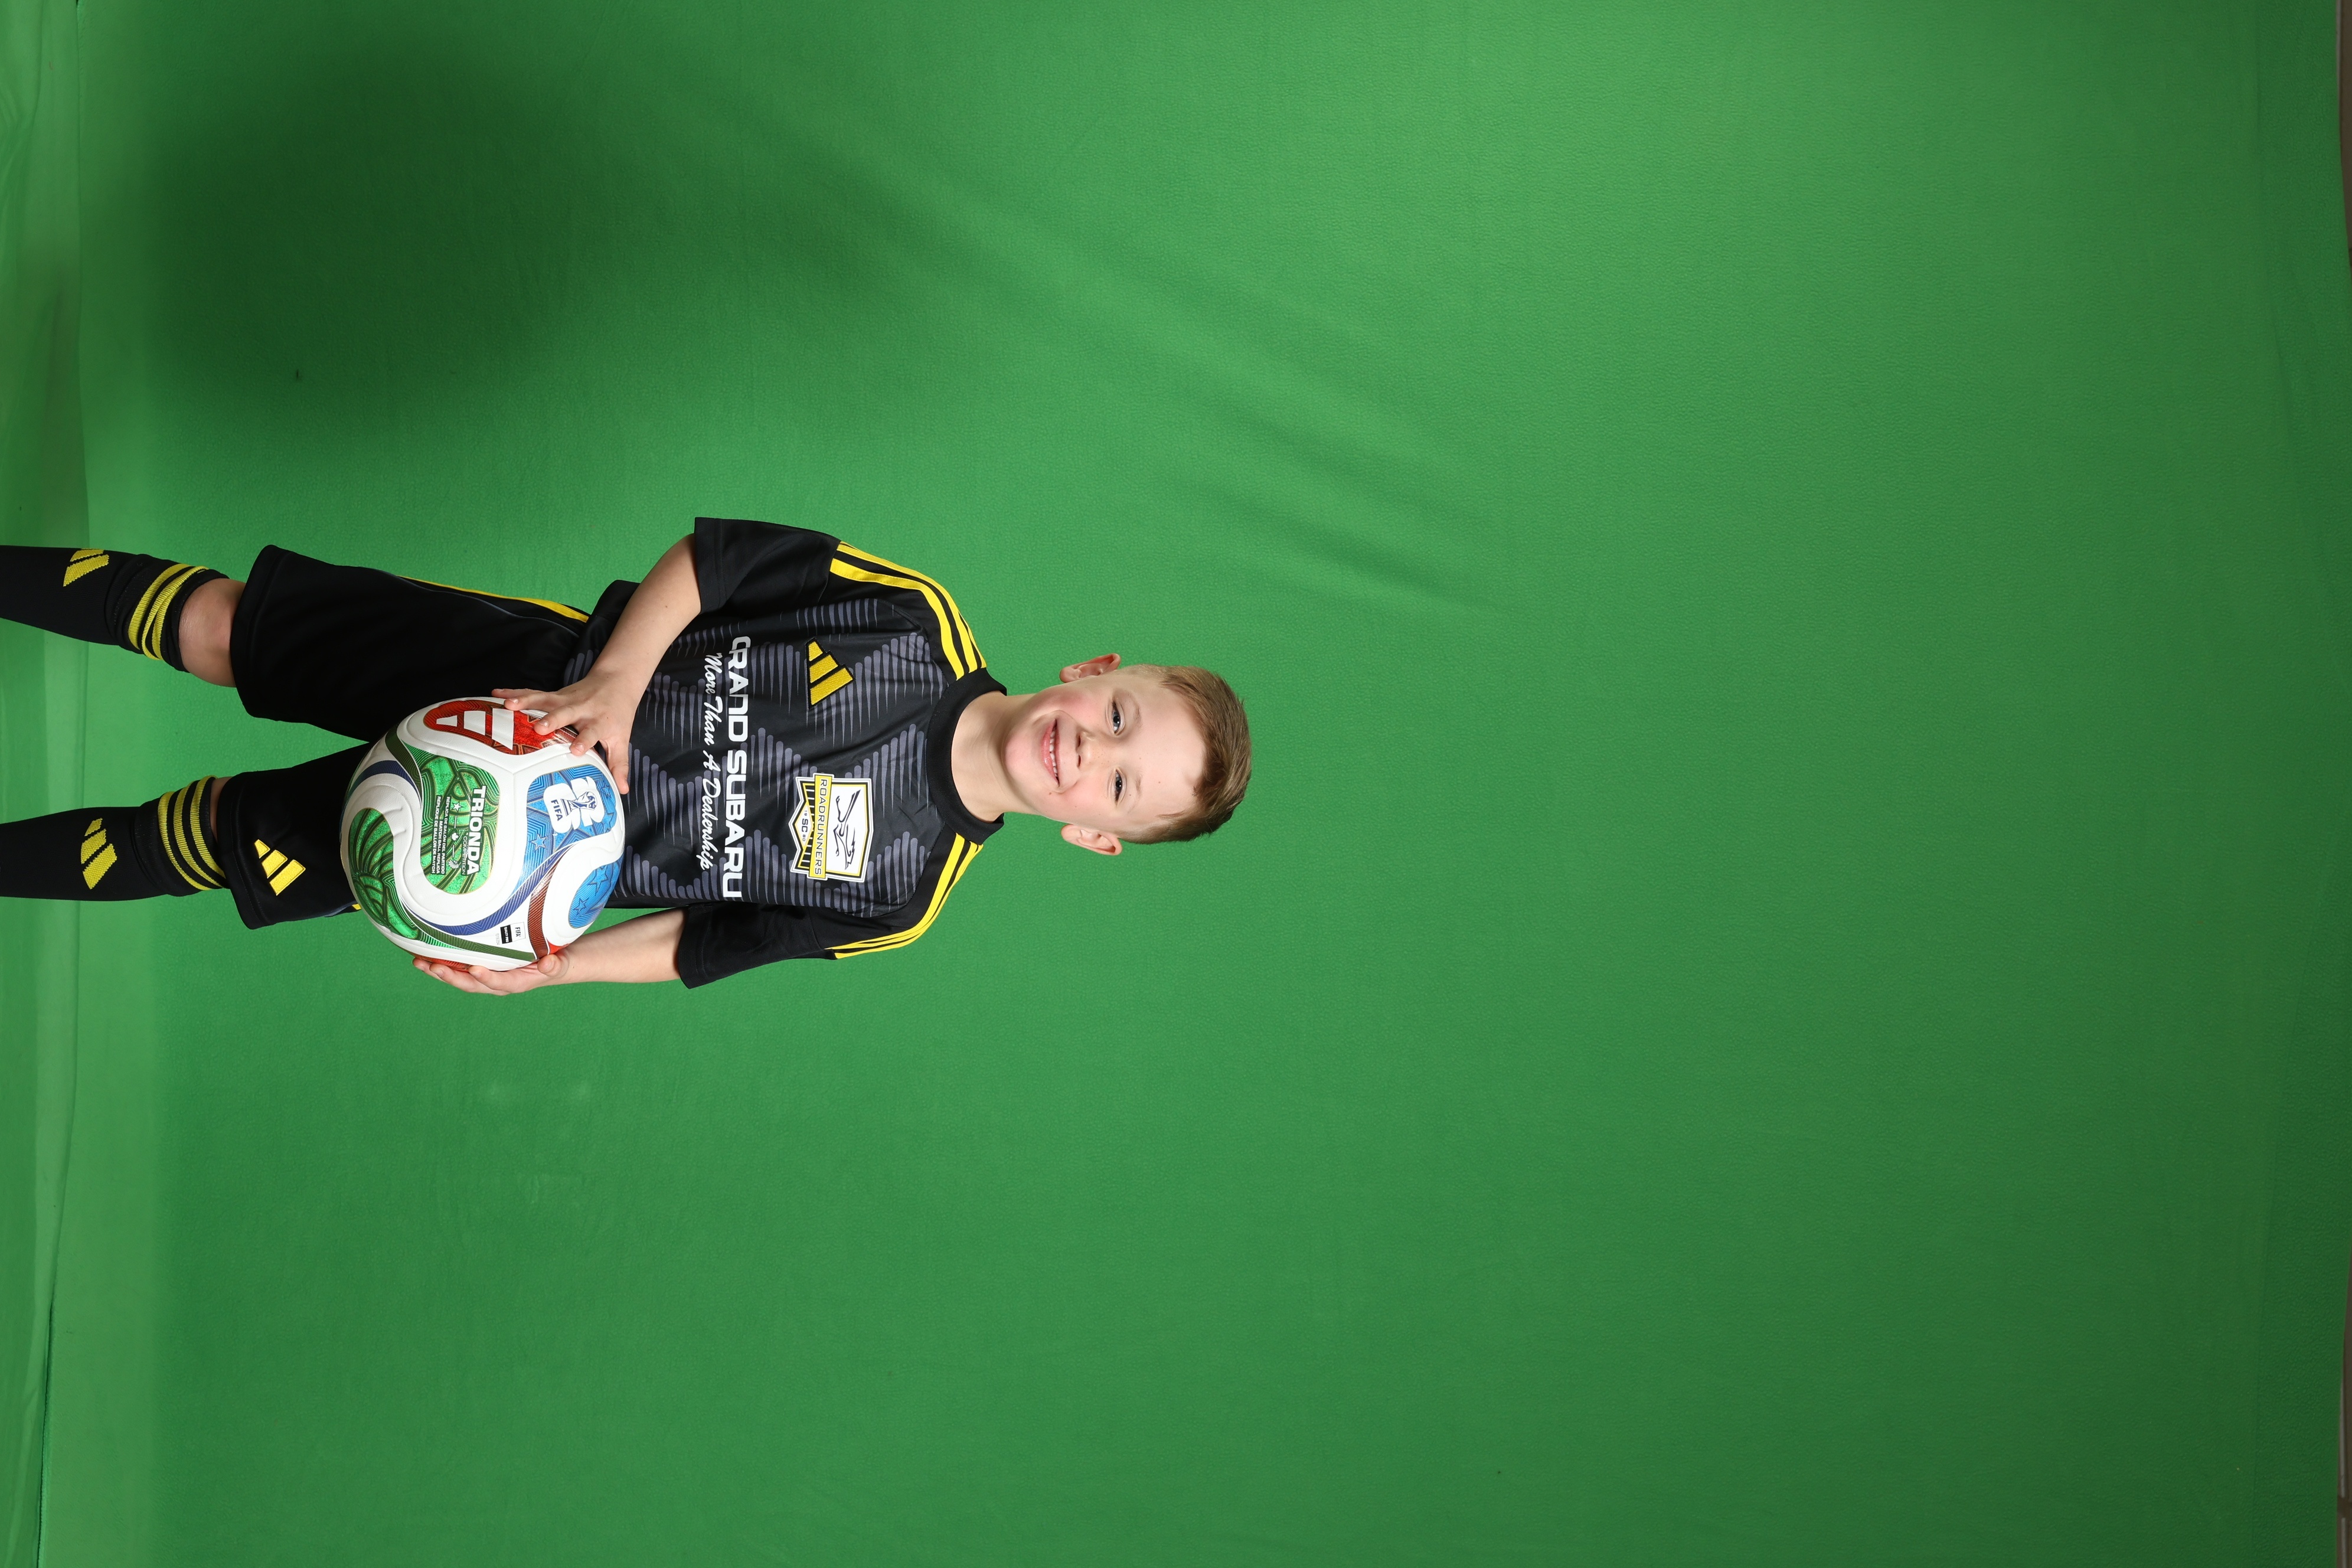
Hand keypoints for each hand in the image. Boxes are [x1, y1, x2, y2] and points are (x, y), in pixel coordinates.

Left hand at [413, 950, 572, 994]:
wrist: (551, 964)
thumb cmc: (555, 961)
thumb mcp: (559, 963)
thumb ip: (554, 965)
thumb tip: (549, 964)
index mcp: (516, 983)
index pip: (499, 983)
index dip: (487, 978)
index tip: (475, 968)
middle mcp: (497, 982)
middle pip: (471, 984)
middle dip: (451, 977)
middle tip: (433, 967)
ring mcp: (486, 976)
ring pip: (460, 977)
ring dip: (439, 971)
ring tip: (419, 963)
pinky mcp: (480, 968)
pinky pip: (459, 968)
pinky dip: (442, 963)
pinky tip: (426, 954)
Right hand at [492, 666, 642, 792]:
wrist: (616, 682)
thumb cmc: (617, 715)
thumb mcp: (621, 739)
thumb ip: (618, 764)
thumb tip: (621, 790)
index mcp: (598, 722)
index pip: (591, 733)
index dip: (583, 741)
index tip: (575, 750)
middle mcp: (581, 709)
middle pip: (565, 713)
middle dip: (552, 719)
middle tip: (539, 728)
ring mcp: (566, 699)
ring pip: (544, 699)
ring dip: (526, 701)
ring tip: (508, 705)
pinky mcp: (554, 694)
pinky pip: (532, 693)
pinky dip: (515, 692)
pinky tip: (497, 693)